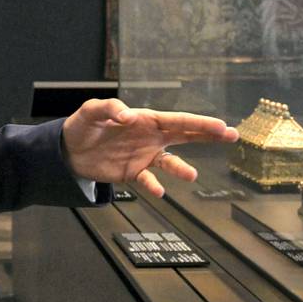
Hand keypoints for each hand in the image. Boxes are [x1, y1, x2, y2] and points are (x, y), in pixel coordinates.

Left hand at [61, 98, 238, 197]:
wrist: (69, 150)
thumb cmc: (83, 125)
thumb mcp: (92, 111)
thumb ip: (110, 109)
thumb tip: (128, 116)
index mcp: (146, 119)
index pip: (177, 120)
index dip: (199, 122)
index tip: (221, 126)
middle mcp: (151, 137)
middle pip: (185, 136)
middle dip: (209, 135)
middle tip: (233, 135)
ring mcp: (144, 156)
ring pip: (170, 162)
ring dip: (181, 168)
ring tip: (192, 175)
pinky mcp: (133, 173)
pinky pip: (148, 180)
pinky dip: (154, 186)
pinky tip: (160, 191)